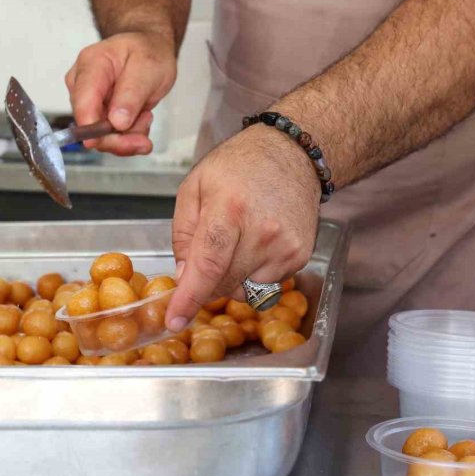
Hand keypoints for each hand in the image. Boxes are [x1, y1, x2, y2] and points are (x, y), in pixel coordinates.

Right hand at [65, 31, 176, 155]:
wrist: (150, 50)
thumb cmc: (147, 52)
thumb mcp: (148, 67)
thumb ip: (132, 94)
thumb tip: (116, 122)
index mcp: (91, 64)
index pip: (83, 100)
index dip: (90, 126)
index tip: (103, 141)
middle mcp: (82, 83)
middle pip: (88, 123)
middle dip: (117, 136)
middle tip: (144, 136)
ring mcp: (87, 100)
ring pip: (99, 135)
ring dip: (127, 136)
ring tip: (145, 116)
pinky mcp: (95, 114)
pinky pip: (108, 136)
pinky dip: (128, 135)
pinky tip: (139, 120)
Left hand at [165, 124, 320, 330]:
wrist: (292, 153)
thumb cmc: (237, 166)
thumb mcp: (194, 187)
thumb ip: (182, 234)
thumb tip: (184, 277)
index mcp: (230, 209)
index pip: (207, 265)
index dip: (189, 298)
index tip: (174, 321)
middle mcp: (263, 232)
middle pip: (224, 284)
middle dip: (205, 282)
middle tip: (204, 256)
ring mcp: (285, 247)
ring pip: (244, 289)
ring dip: (231, 277)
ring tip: (236, 240)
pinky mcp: (300, 256)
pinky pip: (265, 284)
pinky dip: (252, 272)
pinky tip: (255, 242)